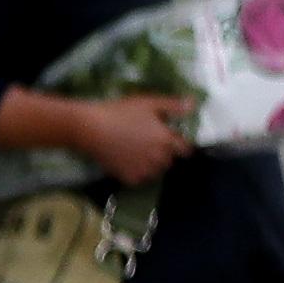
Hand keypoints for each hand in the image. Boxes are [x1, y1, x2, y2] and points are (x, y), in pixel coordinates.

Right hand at [73, 92, 194, 187]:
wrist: (89, 129)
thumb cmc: (120, 112)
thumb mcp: (149, 103)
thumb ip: (174, 106)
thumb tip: (194, 105)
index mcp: (166, 140)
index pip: (186, 150)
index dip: (181, 144)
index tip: (173, 139)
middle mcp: (158, 158)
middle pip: (170, 161)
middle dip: (165, 154)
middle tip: (151, 144)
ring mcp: (142, 170)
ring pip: (155, 172)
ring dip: (152, 165)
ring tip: (140, 154)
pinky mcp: (127, 177)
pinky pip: (139, 179)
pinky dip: (137, 173)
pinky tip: (128, 162)